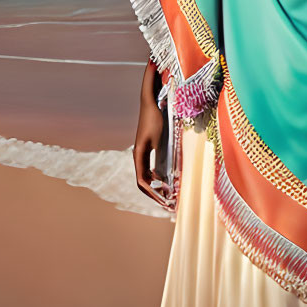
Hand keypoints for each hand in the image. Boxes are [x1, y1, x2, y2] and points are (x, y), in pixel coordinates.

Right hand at [134, 97, 173, 212]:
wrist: (150, 103)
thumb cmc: (155, 119)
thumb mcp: (160, 139)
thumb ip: (162, 156)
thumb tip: (166, 177)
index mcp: (139, 156)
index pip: (143, 181)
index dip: (153, 194)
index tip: (164, 202)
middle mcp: (138, 156)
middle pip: (143, 182)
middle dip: (154, 194)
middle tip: (168, 203)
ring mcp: (143, 153)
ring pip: (146, 176)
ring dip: (156, 187)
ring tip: (168, 195)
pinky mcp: (148, 149)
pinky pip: (150, 168)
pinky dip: (157, 177)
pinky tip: (166, 181)